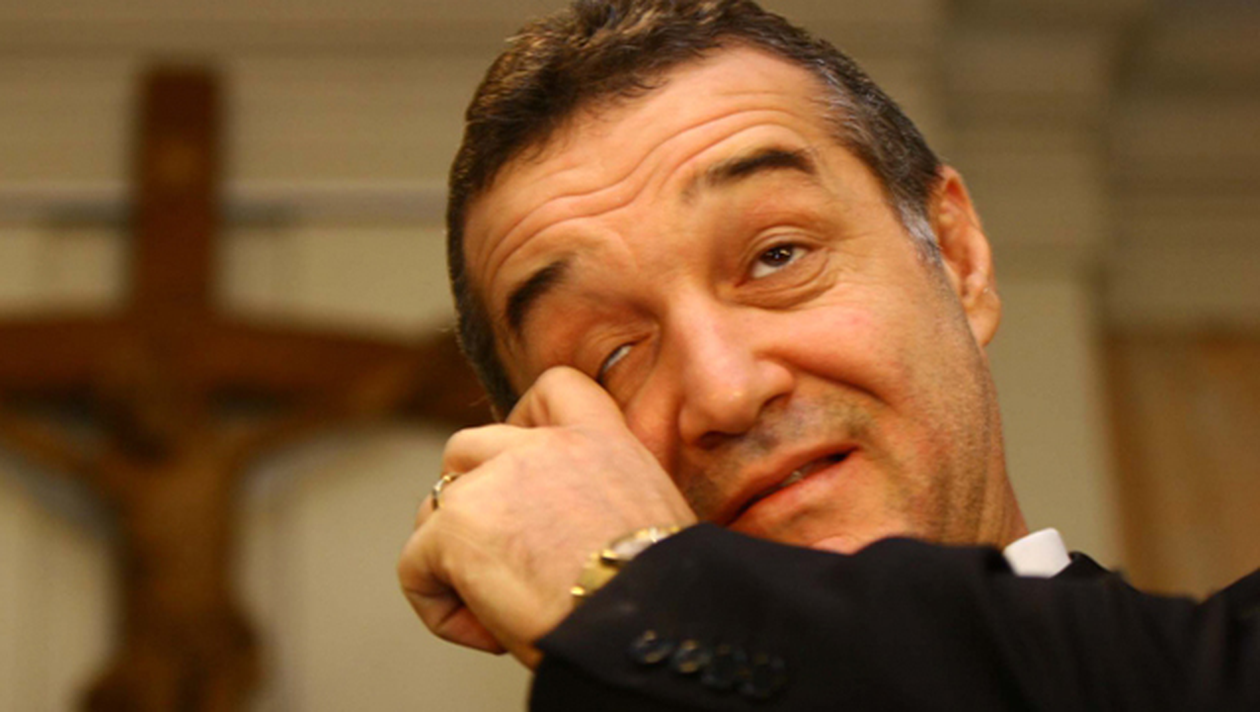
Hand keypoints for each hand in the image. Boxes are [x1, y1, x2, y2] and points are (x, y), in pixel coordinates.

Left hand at [397, 366, 696, 667]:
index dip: (527, 420)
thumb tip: (568, 541)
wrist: (646, 624)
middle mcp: (543, 448)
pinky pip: (415, 568)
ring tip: (499, 610)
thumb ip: (603, 501)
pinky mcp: (456, 527)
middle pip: (466, 448)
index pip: (555, 388)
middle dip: (470, 500)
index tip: (529, 468)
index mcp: (601, 441)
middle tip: (503, 559)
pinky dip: (441, 608)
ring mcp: (492, 482)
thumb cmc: (658, 599)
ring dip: (453, 557)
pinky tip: (490, 636)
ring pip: (434, 508)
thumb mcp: (650, 520)